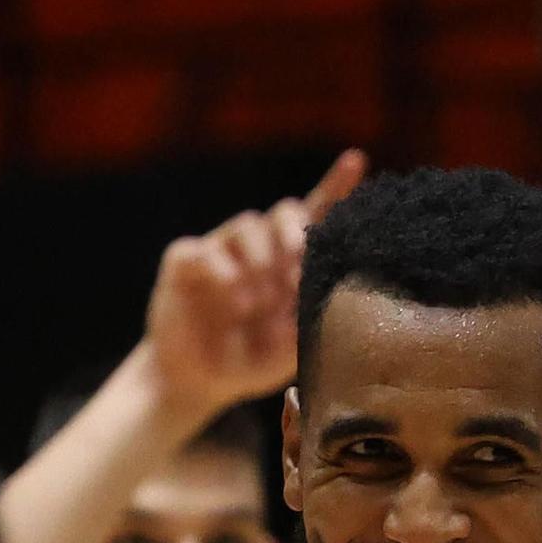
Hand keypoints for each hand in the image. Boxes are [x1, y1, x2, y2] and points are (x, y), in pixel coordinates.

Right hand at [143, 148, 365, 421]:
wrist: (197, 382)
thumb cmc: (249, 361)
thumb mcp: (290, 350)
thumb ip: (310, 323)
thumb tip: (330, 296)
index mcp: (287, 263)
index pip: (315, 216)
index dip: (336, 186)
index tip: (357, 160)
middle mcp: (256, 248)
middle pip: (284, 211)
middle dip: (295, 234)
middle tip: (298, 271)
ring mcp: (220, 251)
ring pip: (247, 225)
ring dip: (260, 261)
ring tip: (259, 304)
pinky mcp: (185, 262)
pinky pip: (204, 250)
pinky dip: (222, 272)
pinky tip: (234, 298)